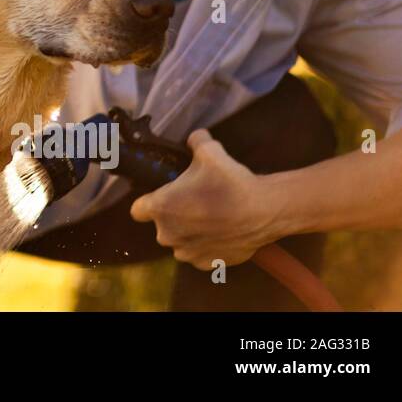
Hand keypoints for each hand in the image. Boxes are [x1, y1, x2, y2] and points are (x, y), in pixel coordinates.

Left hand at [129, 129, 278, 269]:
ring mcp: (186, 252)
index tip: (164, 196)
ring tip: (212, 217)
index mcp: (160, 208)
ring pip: (180, 241)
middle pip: (162, 224)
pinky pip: (199, 253)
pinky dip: (206, 245)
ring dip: (190, 232)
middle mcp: (167, 234)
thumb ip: (195, 141)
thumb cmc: (230, 181)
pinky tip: (222, 232)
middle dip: (174, 215)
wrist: (264, 211)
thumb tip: (195, 138)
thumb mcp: (209, 151)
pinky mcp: (206, 263)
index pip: (138, 210)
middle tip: (196, 201)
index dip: (149, 202)